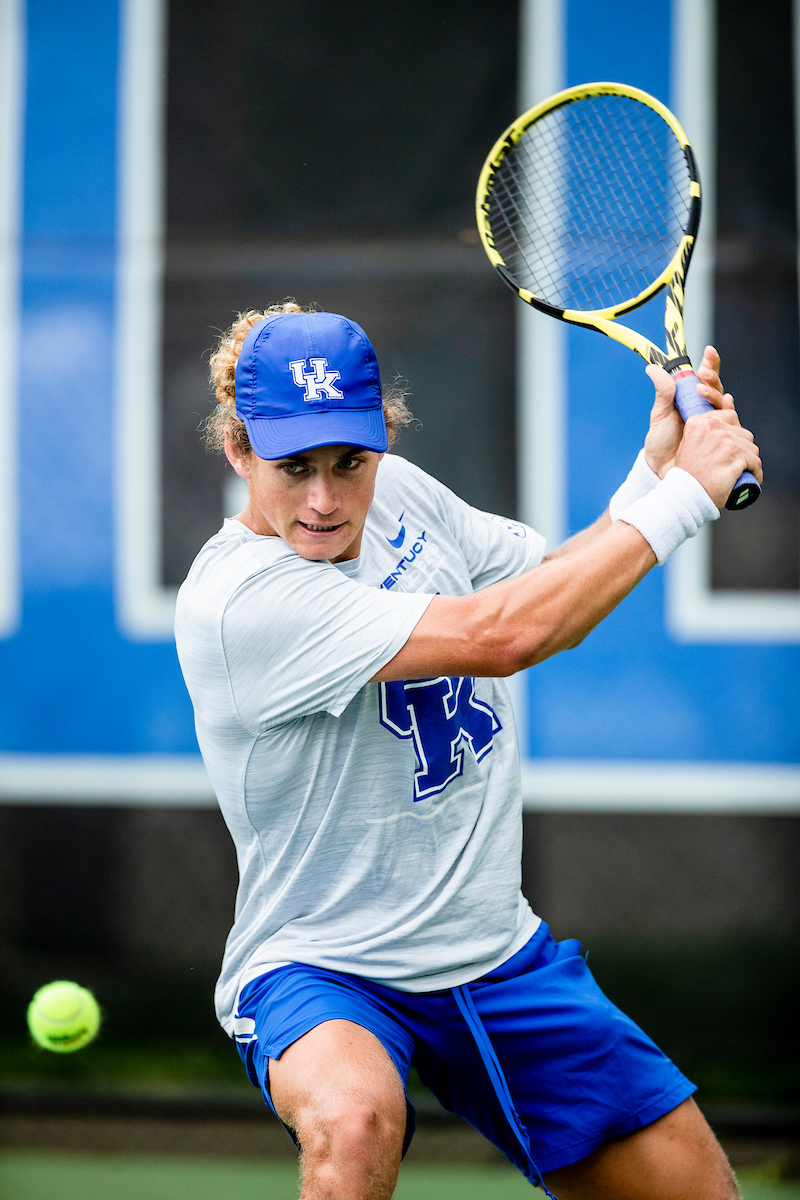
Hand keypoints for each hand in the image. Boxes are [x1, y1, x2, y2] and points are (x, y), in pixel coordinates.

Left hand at [643, 346, 732, 477]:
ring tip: (702, 389)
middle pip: (717, 387)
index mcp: (692, 399)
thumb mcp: (660, 415)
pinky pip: (730, 422)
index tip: (708, 352)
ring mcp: (715, 422)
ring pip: (724, 402)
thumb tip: (651, 367)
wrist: (663, 470)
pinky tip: (726, 404)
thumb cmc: (661, 443)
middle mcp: (707, 408)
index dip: (709, 364)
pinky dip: (728, 411)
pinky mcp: (722, 437)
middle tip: (703, 374)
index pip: (704, 378)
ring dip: (715, 393)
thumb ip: (662, 393)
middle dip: (712, 377)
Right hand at [674, 406, 761, 509]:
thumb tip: (728, 398)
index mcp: (698, 421)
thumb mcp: (691, 441)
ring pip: (751, 448)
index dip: (731, 436)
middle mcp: (711, 427)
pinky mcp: (735, 455)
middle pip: (743, 433)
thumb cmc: (689, 473)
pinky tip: (748, 479)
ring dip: (748, 462)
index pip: (730, 417)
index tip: (723, 452)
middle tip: (728, 466)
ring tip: (737, 474)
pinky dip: (755, 474)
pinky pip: (755, 462)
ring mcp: (724, 441)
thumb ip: (708, 423)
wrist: (685, 496)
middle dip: (740, 450)